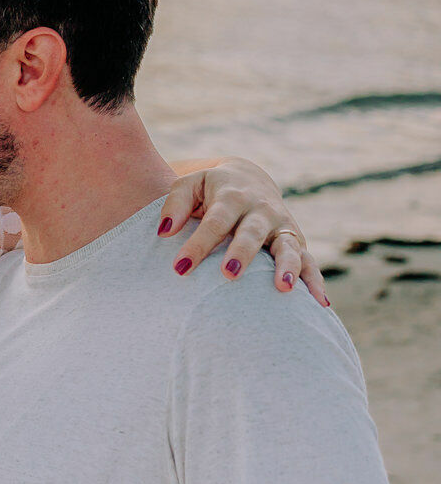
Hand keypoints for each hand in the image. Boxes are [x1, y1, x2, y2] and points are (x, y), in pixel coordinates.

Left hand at [158, 158, 329, 305]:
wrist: (248, 180)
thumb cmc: (210, 190)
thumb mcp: (189, 185)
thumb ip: (175, 205)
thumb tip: (163, 231)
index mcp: (232, 196)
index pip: (214, 222)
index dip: (198, 245)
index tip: (179, 268)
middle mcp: (261, 210)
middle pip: (251, 233)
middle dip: (242, 253)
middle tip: (229, 275)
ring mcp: (282, 226)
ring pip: (288, 247)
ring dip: (288, 267)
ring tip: (283, 288)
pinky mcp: (296, 241)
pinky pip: (309, 261)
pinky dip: (315, 281)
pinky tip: (320, 304)